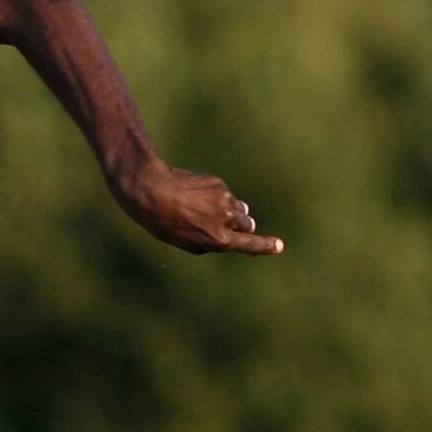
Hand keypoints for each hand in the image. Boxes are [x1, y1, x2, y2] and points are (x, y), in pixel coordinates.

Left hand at [109, 160, 282, 255]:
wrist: (152, 192)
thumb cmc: (166, 223)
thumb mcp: (188, 243)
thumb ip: (213, 242)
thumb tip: (234, 235)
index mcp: (218, 239)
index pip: (248, 243)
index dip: (265, 245)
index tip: (279, 246)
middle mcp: (226, 220)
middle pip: (247, 225)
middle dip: (241, 226)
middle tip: (223, 225)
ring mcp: (225, 200)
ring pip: (238, 209)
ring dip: (229, 211)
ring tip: (202, 210)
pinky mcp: (219, 184)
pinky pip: (226, 195)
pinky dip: (216, 197)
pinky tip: (195, 196)